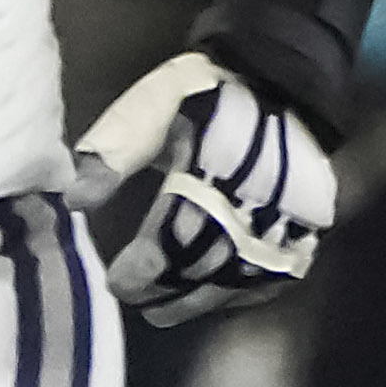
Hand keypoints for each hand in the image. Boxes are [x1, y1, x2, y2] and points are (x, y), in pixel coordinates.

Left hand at [75, 51, 335, 325]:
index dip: (143, 268)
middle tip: (136, 296)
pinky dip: (241, 292)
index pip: (175, 235)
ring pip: (241, 278)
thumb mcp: (150, 108)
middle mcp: (259, 195)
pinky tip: (213, 295)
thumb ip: (112, 153)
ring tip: (163, 308)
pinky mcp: (310, 224)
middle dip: (166, 289)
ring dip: (199, 299)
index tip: (117, 281)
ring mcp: (291, 213)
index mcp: (215, 163)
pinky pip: (276, 275)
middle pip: (207, 265)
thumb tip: (75, 200)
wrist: (282, 78)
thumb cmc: (204, 97)